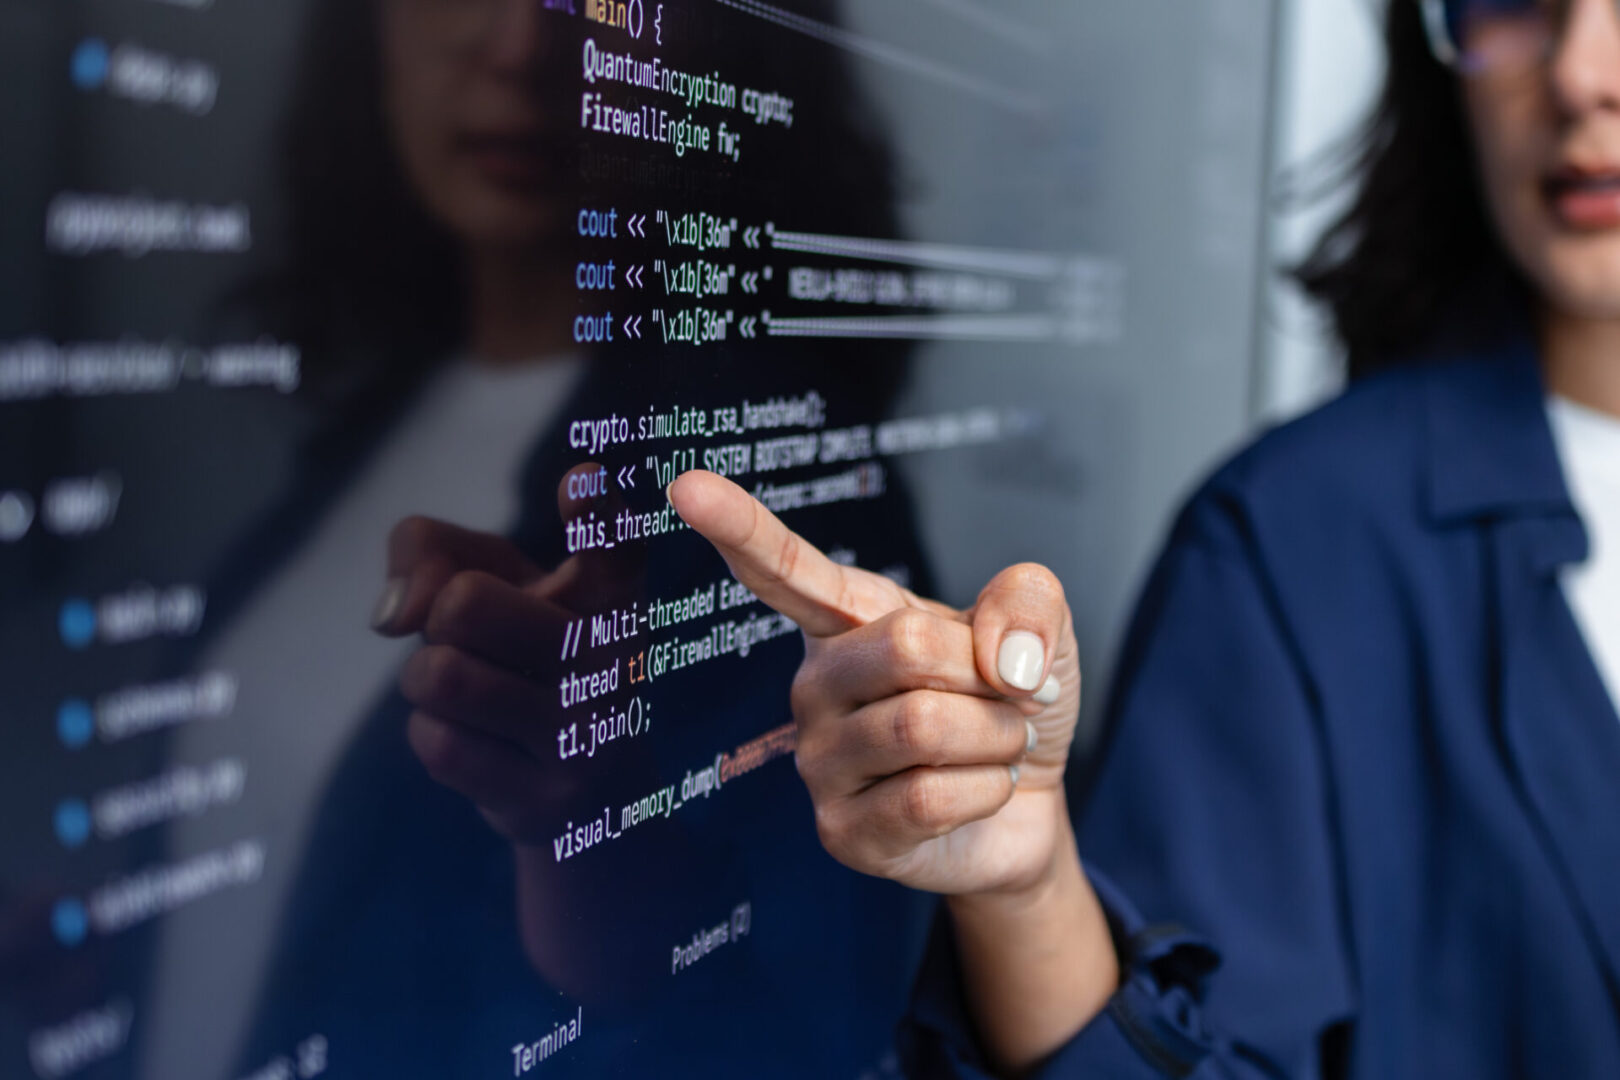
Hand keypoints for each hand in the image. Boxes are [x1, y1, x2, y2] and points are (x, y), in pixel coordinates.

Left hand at [372, 465, 643, 842]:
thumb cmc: (527, 657)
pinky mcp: (548, 798)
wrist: (591, 793)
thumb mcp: (495, 578)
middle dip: (439, 622)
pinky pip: (439, 745)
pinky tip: (478, 741)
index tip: (576, 484)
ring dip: (429, 683)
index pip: (614, 539)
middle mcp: (614, 657)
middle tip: (472, 643)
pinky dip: (434, 736)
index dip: (591, 508)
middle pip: (463, 604)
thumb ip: (430, 548)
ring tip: (470, 692)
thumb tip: (394, 615)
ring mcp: (584, 732)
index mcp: (612, 592)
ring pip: (440, 677)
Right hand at [668, 470, 1082, 898]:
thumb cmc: (1012, 709)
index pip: (785, 569)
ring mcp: (818, 761)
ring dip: (995, 738)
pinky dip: (986, 791)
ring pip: (923, 727)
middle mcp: (815, 682)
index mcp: (848, 618)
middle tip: (1003, 698)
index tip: (686, 485)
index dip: (738, 526)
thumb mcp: (1040, 634)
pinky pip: (927, 799)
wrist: (1027, 809)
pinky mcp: (840, 831)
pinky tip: (977, 793)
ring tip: (993, 745)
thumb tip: (999, 656)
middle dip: (987, 675)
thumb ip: (1029, 604)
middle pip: (905, 648)